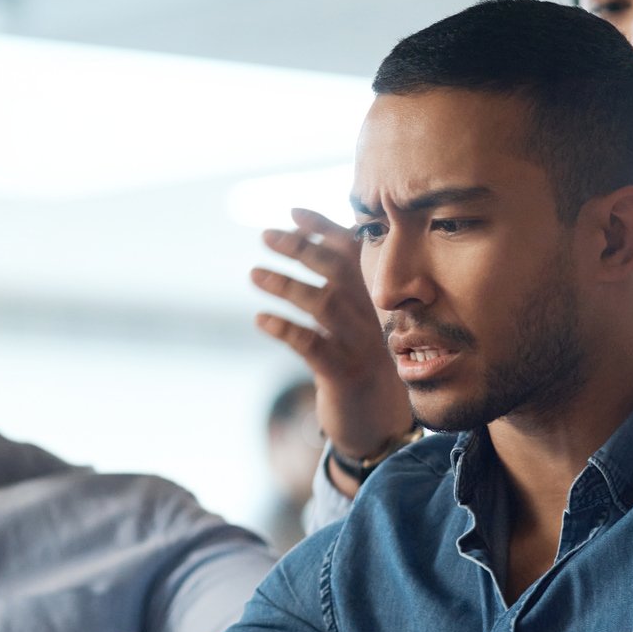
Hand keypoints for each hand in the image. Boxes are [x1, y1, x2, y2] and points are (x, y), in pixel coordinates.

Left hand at [252, 208, 414, 460]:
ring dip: (286, 285)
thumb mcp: (355, 320)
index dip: (324, 228)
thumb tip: (305, 238)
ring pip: (324, 304)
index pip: (352, 252)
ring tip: (254, 274)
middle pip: (337, 271)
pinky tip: (261, 320)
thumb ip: (339, 282)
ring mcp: (359, 344)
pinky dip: (285, 329)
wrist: (378, 419)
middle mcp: (372, 315)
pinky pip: (312, 346)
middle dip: (300, 248)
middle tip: (265, 236)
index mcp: (374, 297)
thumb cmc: (359, 358)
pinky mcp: (343, 374)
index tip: (293, 212)